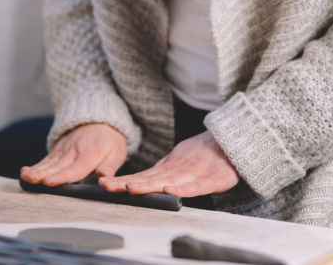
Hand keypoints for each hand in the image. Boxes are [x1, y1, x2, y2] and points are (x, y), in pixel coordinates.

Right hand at [20, 123, 126, 185]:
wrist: (99, 120)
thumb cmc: (109, 140)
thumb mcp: (117, 151)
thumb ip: (109, 167)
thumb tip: (103, 179)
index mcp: (89, 155)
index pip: (74, 169)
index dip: (61, 177)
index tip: (49, 182)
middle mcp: (73, 152)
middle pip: (57, 166)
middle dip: (42, 174)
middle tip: (30, 180)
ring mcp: (64, 150)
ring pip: (48, 163)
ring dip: (35, 170)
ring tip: (24, 176)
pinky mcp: (58, 150)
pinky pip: (46, 159)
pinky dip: (35, 165)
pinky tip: (24, 171)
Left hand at [98, 131, 237, 196]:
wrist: (230, 141)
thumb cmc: (203, 154)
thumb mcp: (177, 162)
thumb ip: (161, 174)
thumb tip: (137, 182)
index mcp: (167, 169)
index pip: (140, 176)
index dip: (121, 180)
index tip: (102, 183)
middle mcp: (176, 170)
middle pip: (148, 179)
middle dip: (125, 183)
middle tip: (105, 185)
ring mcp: (193, 174)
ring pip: (168, 181)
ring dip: (148, 185)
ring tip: (130, 188)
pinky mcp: (213, 179)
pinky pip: (197, 186)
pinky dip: (185, 189)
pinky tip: (172, 191)